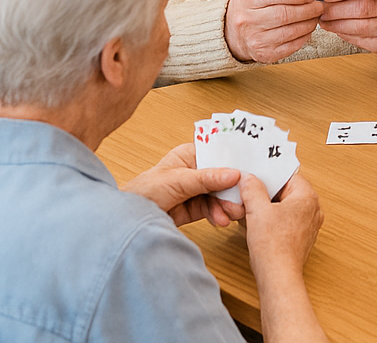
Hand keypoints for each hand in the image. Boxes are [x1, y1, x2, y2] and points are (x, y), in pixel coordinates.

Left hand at [123, 143, 240, 227]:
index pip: (218, 155)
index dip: (234, 163)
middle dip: (232, 189)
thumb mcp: (177, 181)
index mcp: (189, 154)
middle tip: (241, 199)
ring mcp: (195, 190)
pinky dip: (219, 214)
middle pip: (222, 177)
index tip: (248, 172)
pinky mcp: (195, 208)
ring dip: (227, 204)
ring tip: (231, 213)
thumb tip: (232, 174)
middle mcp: (194, 171)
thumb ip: (206, 178)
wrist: (128, 221)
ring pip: (220, 195)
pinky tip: (221, 220)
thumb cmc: (142, 191)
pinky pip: (213, 209)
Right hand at [225, 0, 323, 63]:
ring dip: (308, 24)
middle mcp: (249, 20)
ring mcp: (256, 40)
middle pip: (286, 15)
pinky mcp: (264, 54)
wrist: (230, 32)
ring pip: (290, 32)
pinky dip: (303, 38)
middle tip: (319, 7)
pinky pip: (290, 47)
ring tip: (315, 18)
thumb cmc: (248, 6)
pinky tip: (307, 30)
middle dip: (308, 10)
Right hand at [240, 172, 323, 272]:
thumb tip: (248, 179)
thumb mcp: (257, 210)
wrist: (278, 277)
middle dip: (266, 193)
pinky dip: (271, 220)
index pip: (288, 175)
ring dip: (267, 207)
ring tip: (251, 210)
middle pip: (286, 191)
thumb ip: (252, 189)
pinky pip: (285, 221)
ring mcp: (308, 225)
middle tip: (249, 194)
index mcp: (308, 197)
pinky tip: (257, 225)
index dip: (268, 176)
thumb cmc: (274, 247)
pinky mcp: (300, 238)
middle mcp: (313, 210)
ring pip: (284, 207)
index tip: (254, 177)